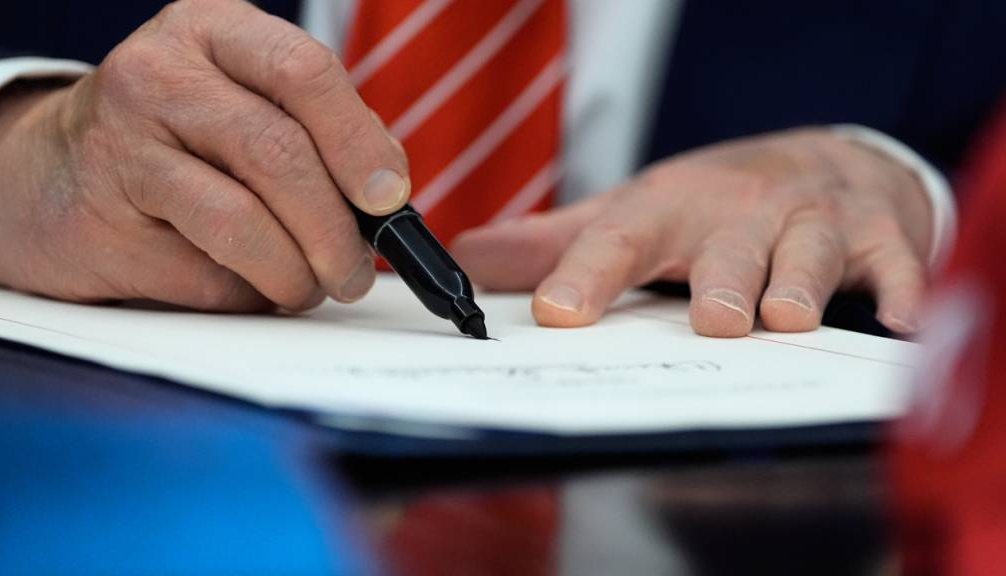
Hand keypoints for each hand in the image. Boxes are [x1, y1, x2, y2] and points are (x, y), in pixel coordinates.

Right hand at [0, 0, 407, 310]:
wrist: (51, 172)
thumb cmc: (177, 138)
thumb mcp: (246, 102)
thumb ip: (317, 133)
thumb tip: (385, 194)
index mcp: (214, 30)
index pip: (304, 71)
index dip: (358, 142)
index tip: (389, 197)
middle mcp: (161, 72)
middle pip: (279, 153)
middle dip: (335, 229)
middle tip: (355, 271)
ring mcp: (122, 142)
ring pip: (242, 221)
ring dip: (296, 273)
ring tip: (310, 287)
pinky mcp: (103, 216)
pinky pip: (203, 271)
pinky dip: (247, 292)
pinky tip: (251, 285)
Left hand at [452, 129, 932, 336]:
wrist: (822, 162)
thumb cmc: (714, 202)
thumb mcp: (634, 212)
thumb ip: (557, 243)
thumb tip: (468, 262)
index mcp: (673, 207)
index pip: (622, 238)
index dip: (587, 273)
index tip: (557, 314)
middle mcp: (743, 211)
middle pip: (727, 248)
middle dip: (720, 280)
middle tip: (710, 319)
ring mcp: (813, 223)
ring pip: (810, 255)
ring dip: (800, 285)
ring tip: (785, 317)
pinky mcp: (879, 239)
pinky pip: (895, 267)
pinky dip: (900, 292)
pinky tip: (898, 323)